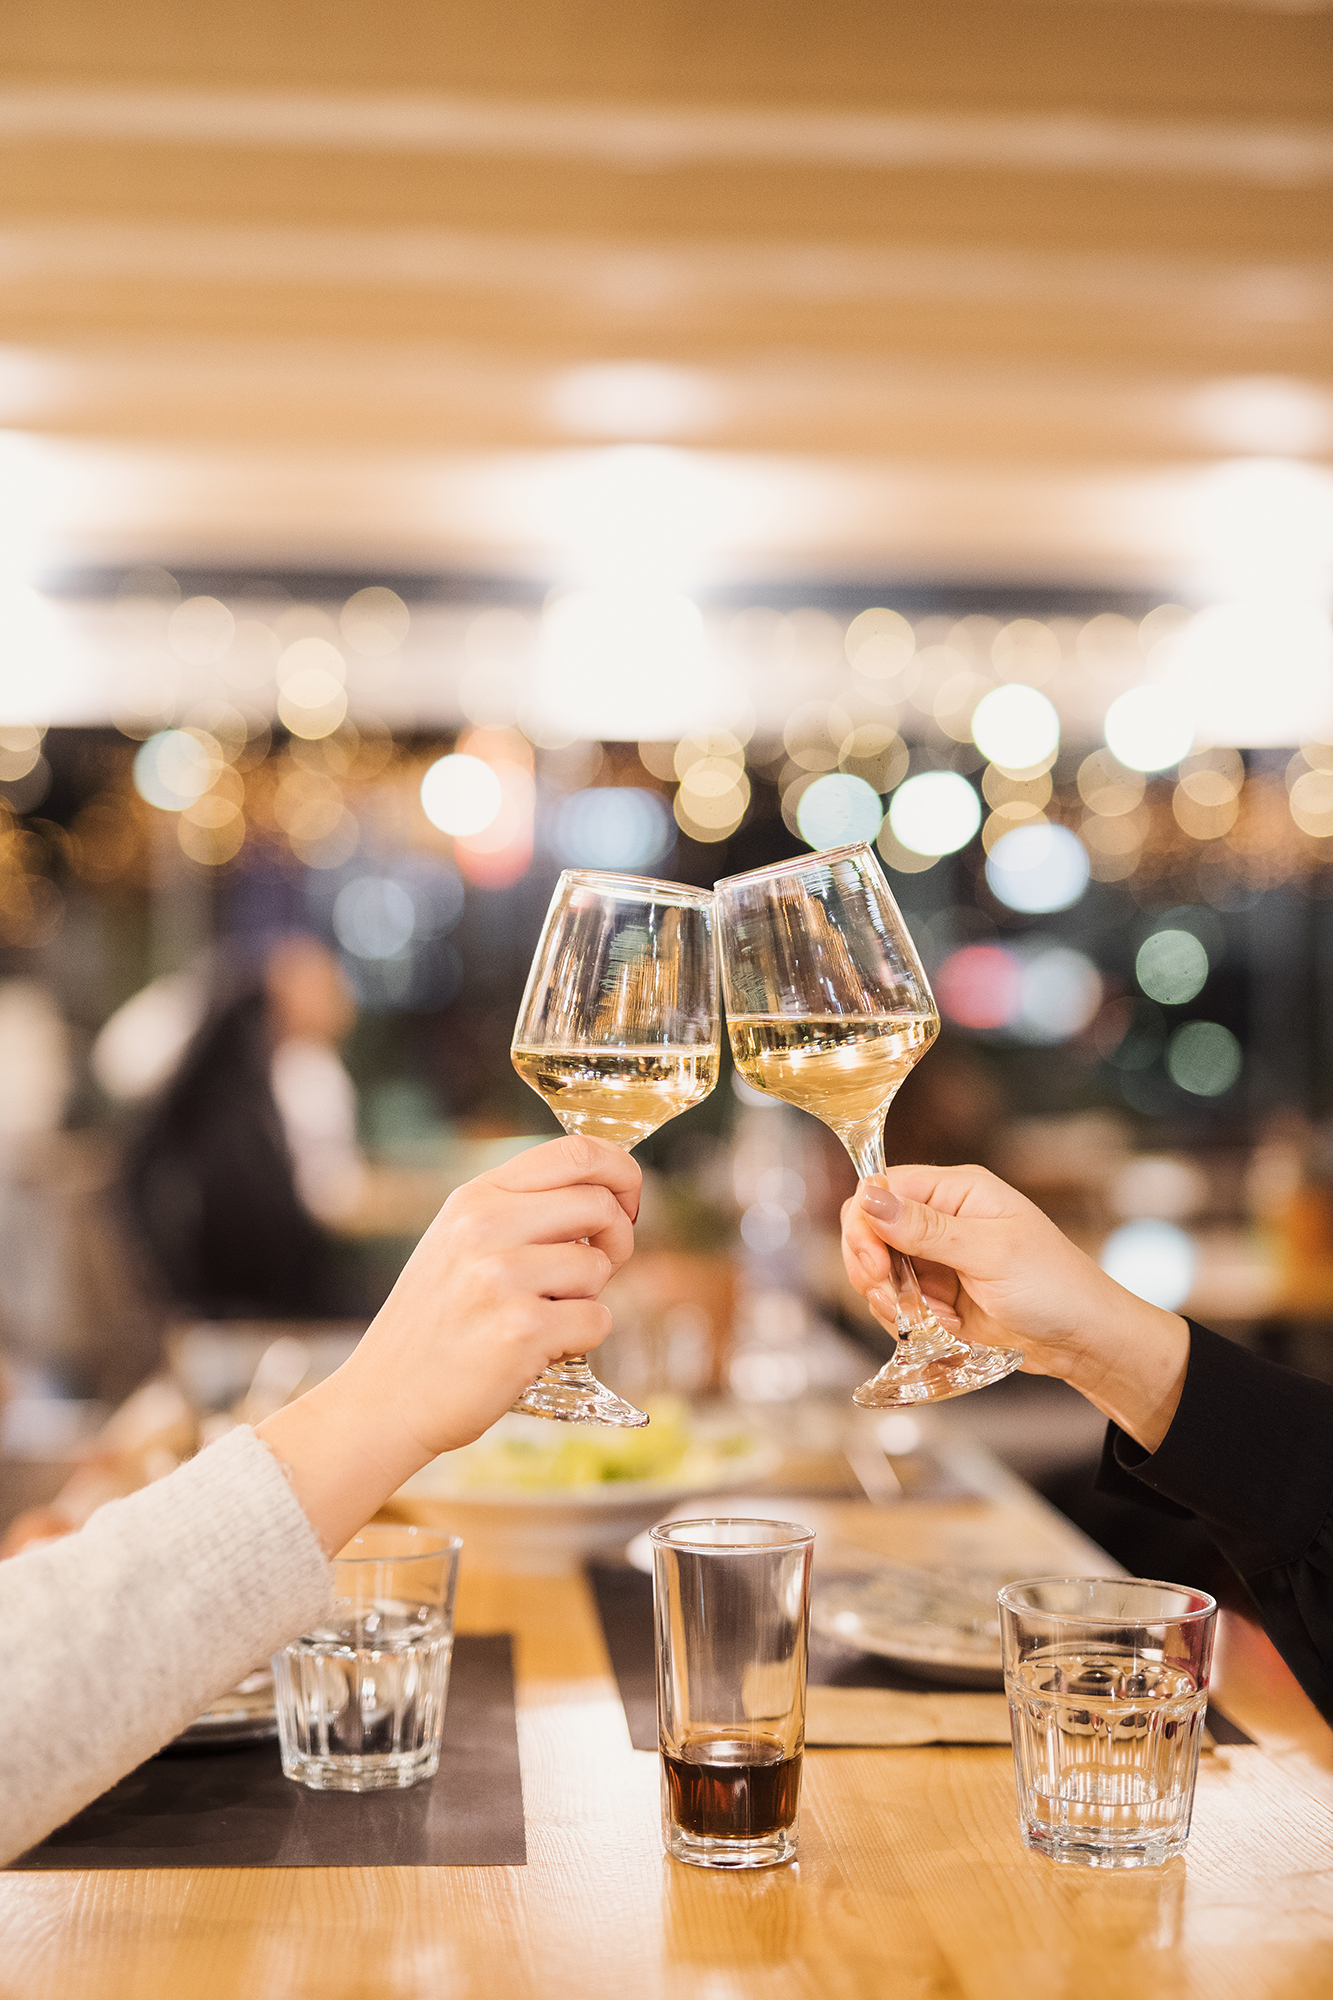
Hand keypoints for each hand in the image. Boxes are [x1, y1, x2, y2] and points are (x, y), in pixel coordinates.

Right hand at [258, 1135, 639, 1549]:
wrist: (384, 1399)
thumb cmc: (434, 1324)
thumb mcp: (458, 1242)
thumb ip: (521, 1210)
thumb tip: (608, 1196)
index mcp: (474, 1197)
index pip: (576, 1151)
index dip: (621, 1171)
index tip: (627, 1201)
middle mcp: (484, 1226)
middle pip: (600, 1205)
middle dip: (617, 1239)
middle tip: (596, 1268)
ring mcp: (500, 1278)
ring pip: (598, 1267)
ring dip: (586, 1298)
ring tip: (539, 1315)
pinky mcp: (520, 1330)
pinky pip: (597, 1320)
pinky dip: (579, 1340)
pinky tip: (536, 1349)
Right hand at [840, 1163, 1189, 1451]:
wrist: (1084, 1340)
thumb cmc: (1055, 1286)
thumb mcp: (990, 1253)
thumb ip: (926, 1229)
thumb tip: (868, 1197)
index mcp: (956, 1191)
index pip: (882, 1189)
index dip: (866, 1225)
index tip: (876, 1266)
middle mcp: (941, 1219)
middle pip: (870, 1230)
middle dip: (873, 1269)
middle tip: (895, 1302)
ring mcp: (937, 1258)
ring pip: (878, 1271)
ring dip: (891, 1300)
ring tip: (931, 1319)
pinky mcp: (938, 1295)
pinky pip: (897, 1302)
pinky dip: (906, 1320)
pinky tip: (941, 1328)